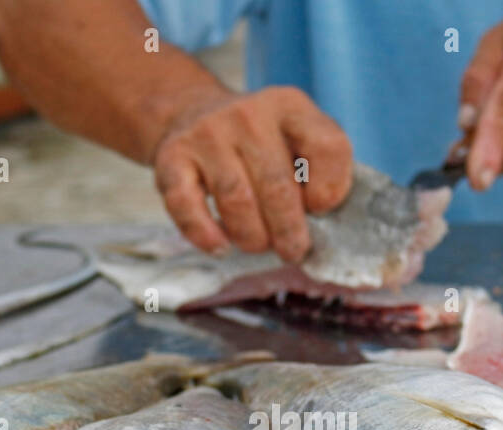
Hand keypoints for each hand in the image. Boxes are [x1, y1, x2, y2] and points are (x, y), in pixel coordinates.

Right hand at [151, 86, 352, 261]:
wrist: (191, 111)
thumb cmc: (257, 141)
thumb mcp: (296, 136)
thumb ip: (320, 169)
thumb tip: (323, 219)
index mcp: (290, 105)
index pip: (328, 147)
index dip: (330, 189)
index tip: (320, 210)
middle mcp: (248, 114)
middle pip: (278, 185)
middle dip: (289, 231)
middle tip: (292, 251)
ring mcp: (207, 133)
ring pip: (236, 200)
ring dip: (252, 236)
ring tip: (258, 244)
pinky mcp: (172, 157)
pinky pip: (186, 205)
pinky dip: (205, 234)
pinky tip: (220, 246)